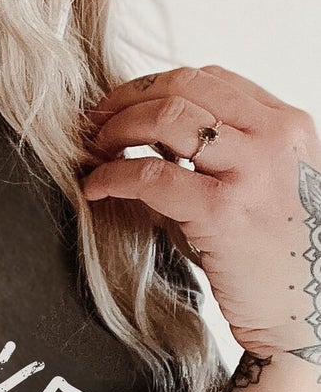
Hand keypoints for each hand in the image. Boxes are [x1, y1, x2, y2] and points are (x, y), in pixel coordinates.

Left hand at [80, 65, 320, 363]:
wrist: (306, 313)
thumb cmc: (278, 258)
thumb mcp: (265, 187)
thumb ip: (226, 156)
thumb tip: (156, 141)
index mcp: (287, 125)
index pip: (211, 78)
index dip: (155, 86)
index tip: (122, 105)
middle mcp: (275, 137)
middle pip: (184, 85)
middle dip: (127, 98)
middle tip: (94, 122)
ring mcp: (251, 172)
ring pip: (167, 117)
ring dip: (117, 128)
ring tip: (93, 149)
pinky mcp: (223, 213)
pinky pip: (152, 176)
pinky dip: (113, 176)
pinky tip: (95, 188)